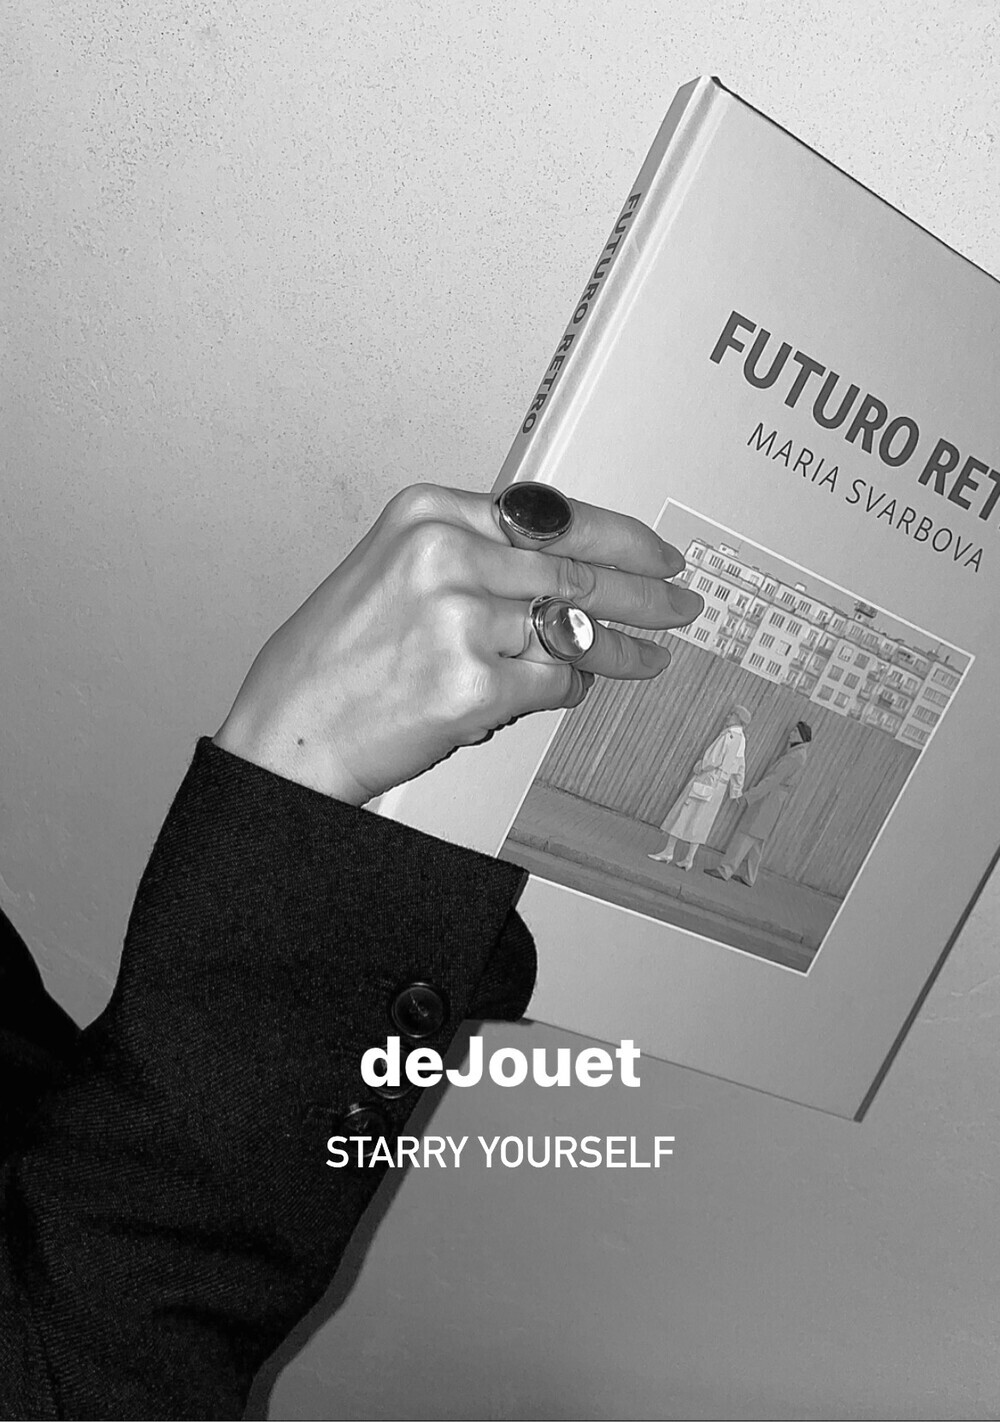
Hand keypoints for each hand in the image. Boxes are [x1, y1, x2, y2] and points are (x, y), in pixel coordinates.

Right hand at [213, 483, 702, 803]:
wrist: (288, 732)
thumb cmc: (333, 662)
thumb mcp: (391, 572)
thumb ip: (472, 558)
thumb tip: (563, 570)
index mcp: (425, 513)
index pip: (550, 514)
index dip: (617, 535)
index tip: (655, 552)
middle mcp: (444, 554)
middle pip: (575, 568)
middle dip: (642, 592)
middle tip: (680, 603)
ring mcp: (460, 618)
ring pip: (571, 630)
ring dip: (615, 650)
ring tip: (648, 658)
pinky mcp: (473, 682)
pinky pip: (553, 683)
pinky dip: (566, 690)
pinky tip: (566, 691)